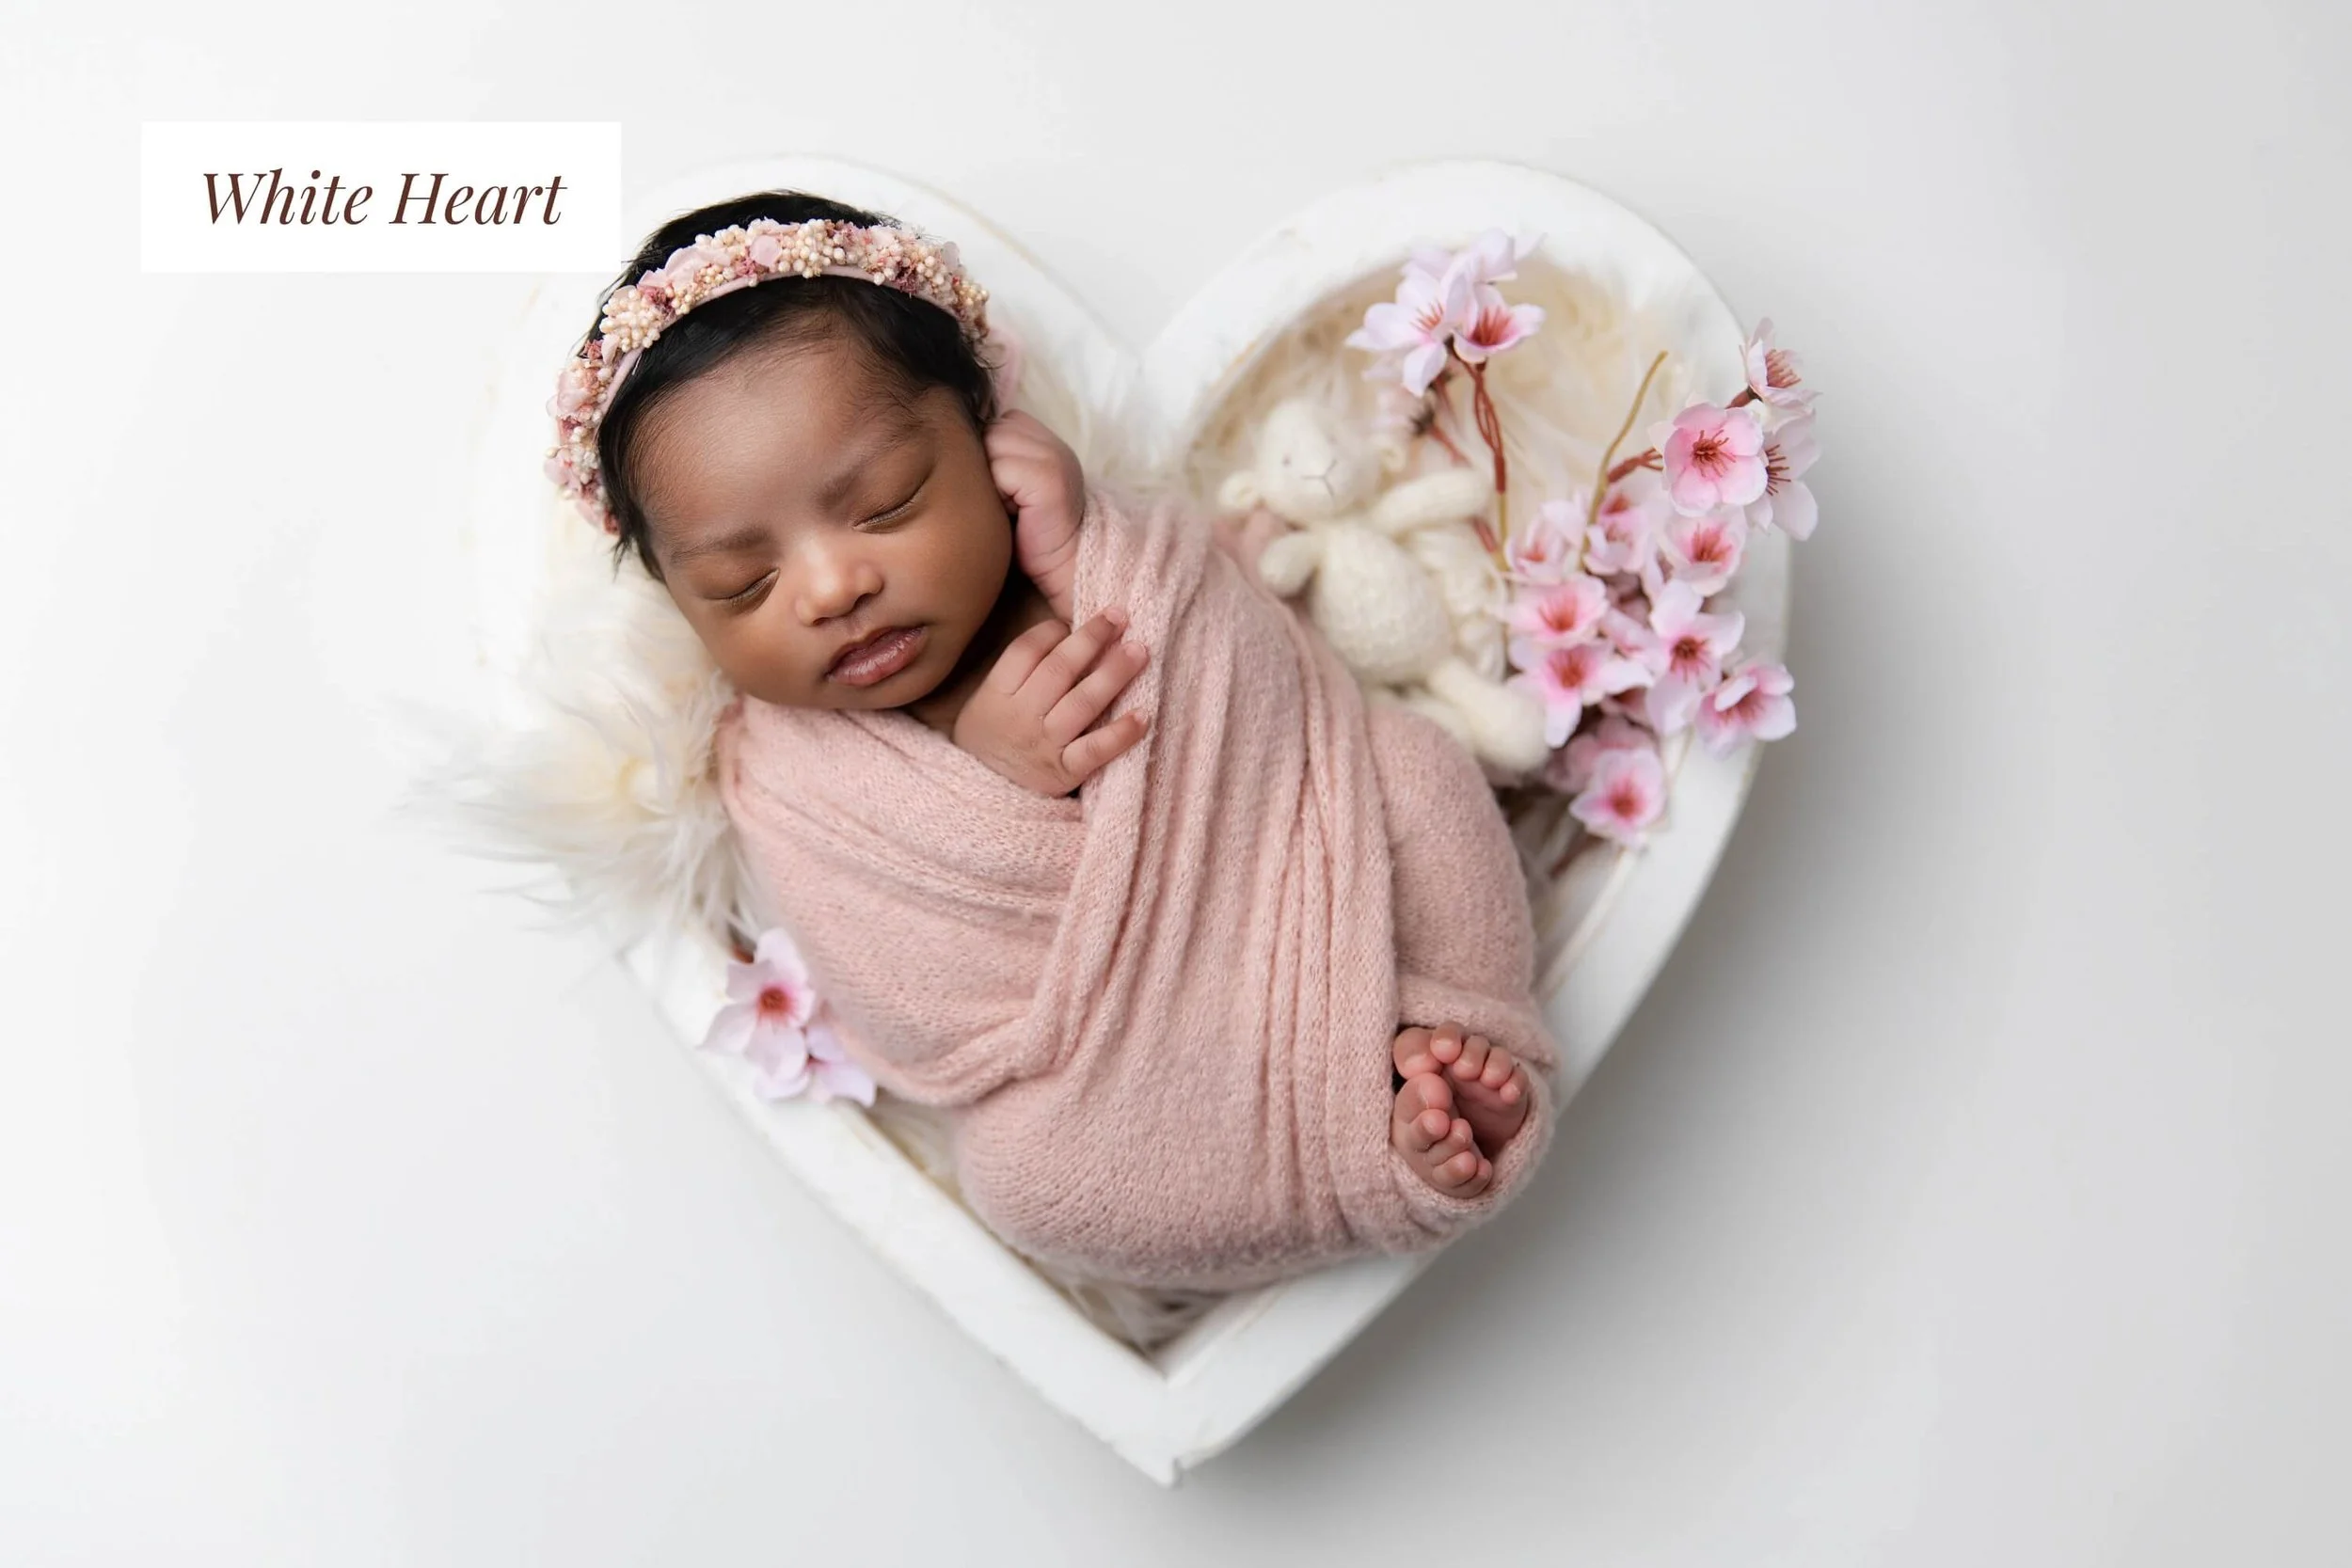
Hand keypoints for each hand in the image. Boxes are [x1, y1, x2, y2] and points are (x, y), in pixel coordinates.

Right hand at [952, 609, 1150, 795]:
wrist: (984, 796)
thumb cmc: (996, 738)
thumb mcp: (989, 701)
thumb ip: (1020, 671)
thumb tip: (1068, 632)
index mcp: (997, 694)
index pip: (1025, 651)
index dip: (1052, 632)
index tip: (1072, 623)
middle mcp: (1020, 717)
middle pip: (1059, 669)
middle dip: (1092, 638)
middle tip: (1120, 616)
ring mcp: (1044, 745)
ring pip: (1083, 702)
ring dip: (1114, 673)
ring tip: (1139, 651)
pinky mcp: (1064, 772)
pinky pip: (1096, 749)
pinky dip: (1121, 733)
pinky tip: (1144, 715)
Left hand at [986, 409, 1086, 624]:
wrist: (1065, 567)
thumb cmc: (1029, 534)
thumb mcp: (1013, 488)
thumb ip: (997, 459)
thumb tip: (953, 443)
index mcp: (1044, 441)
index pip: (997, 422)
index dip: (990, 453)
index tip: (1004, 488)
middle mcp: (1052, 443)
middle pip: (991, 430)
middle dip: (987, 463)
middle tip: (1006, 500)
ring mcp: (1053, 457)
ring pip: (992, 445)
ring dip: (991, 478)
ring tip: (1009, 506)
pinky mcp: (1048, 477)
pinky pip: (1001, 469)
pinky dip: (999, 494)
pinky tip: (1016, 514)